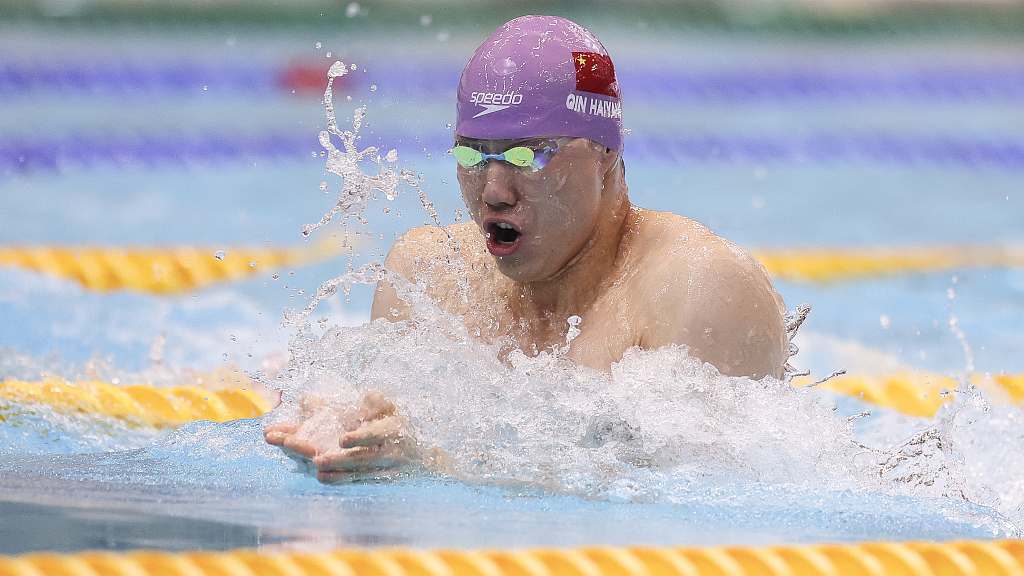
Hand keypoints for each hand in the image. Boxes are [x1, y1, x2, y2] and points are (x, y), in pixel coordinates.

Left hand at [264, 392, 416, 482]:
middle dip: (341, 460)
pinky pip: (361, 481)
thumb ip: (374, 402)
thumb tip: (359, 410)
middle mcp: (393, 451)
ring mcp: (388, 468)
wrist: (423, 456)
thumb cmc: (399, 423)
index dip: (361, 437)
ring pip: (361, 473)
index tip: (342, 440)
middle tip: (317, 460)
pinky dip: (343, 480)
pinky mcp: (382, 479)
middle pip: (365, 458)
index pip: (378, 433)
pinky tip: (326, 478)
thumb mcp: (392, 406)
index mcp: (395, 428)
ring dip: (338, 474)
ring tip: (318, 473)